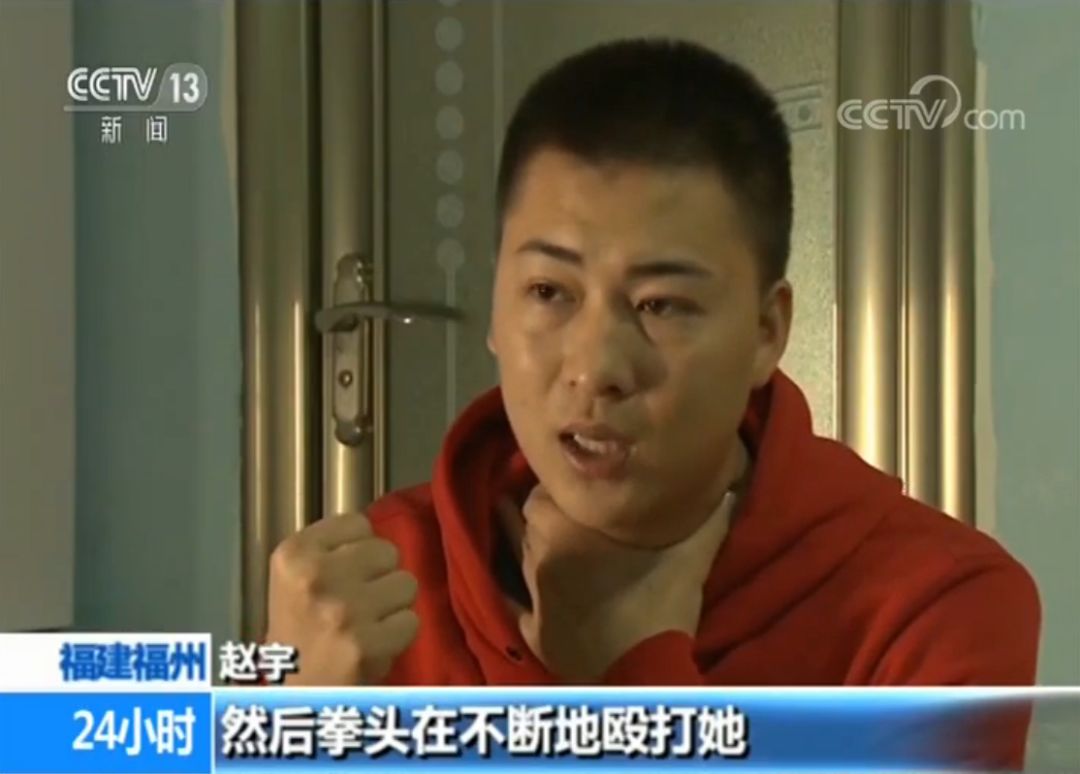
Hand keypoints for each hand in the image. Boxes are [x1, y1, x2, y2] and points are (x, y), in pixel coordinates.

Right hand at [265, 512, 418, 684]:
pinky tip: (374, 645)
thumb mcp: (296, 576)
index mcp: (292, 554)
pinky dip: (399, 635)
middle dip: (380, 576)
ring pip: (407, 583)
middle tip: (356, 603)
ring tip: (366, 623)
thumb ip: (331, 546)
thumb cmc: (300, 631)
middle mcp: (315, 576)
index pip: (359, 523)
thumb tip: (377, 526)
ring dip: (393, 605)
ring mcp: (342, 611)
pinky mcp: (365, 644)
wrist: (292, 695)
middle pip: (387, 551)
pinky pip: (412, 620)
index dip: (358, 549)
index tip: (341, 574)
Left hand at [497, 486, 733, 682]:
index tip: (581, 495)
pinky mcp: (531, 629)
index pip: (544, 491)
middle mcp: (542, 552)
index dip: (562, 490)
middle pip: (530, 519)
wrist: (644, 671)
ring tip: (546, 539)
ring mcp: (533, 592)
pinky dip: (511, 588)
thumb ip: (709, 514)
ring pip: (521, 554)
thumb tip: (727, 486)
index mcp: (569, 525)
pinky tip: (504, 575)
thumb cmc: (664, 602)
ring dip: (532, 545)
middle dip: (547, 515)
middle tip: (571, 517)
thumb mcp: (692, 551)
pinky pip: (511, 601)